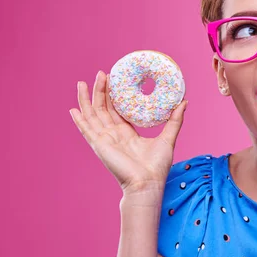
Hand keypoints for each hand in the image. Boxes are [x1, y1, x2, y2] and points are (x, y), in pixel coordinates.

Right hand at [69, 70, 187, 199]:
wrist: (147, 182)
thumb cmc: (157, 166)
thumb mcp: (168, 138)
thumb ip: (174, 120)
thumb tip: (184, 102)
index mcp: (127, 134)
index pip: (116, 110)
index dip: (114, 95)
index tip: (114, 79)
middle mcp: (114, 135)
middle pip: (103, 109)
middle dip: (100, 91)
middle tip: (101, 73)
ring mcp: (105, 140)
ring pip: (92, 115)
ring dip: (86, 99)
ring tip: (82, 82)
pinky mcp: (99, 145)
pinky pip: (86, 130)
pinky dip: (79, 120)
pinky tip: (72, 109)